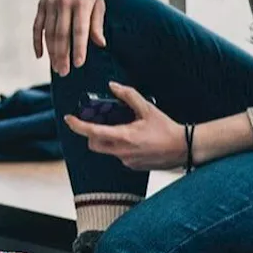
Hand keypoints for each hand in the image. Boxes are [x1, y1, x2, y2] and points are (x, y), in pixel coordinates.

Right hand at [34, 0, 106, 75]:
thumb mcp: (99, 2)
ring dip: (51, 52)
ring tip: (56, 68)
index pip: (80, 30)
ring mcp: (50, 4)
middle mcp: (64, 3)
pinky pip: (37, 26)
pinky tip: (40, 56)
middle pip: (62, 34)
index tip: (79, 64)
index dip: (79, 48)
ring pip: (49, 33)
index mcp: (81, 3)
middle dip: (62, 55)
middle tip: (64, 72)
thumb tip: (100, 44)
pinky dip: (37, 42)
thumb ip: (97, 23)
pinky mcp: (41, 5)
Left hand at [63, 82, 185, 170]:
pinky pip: (119, 155)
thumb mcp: (148, 109)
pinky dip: (120, 146)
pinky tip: (135, 139)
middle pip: (94, 144)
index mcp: (123, 137)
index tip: (69, 119)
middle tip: (99, 123)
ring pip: (106, 150)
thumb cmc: (166, 129)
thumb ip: (128, 96)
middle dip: (92, 134)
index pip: (92, 132)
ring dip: (108, 139)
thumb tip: (113, 86)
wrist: (184, 148)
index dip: (77, 125)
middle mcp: (121, 152)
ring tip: (123, 128)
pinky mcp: (132, 166)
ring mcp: (126, 161)